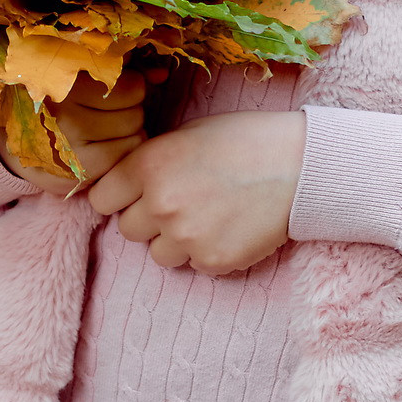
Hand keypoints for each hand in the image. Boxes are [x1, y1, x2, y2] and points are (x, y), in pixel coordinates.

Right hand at [1, 73, 146, 190]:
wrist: (16, 140)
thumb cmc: (57, 100)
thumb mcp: (82, 74)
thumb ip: (123, 69)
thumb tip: (162, 75)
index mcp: (64, 80)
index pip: (131, 86)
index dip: (131, 86)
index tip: (113, 89)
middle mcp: (65, 114)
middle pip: (135, 109)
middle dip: (130, 108)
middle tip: (108, 110)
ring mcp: (72, 146)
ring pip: (135, 133)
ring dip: (128, 129)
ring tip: (107, 127)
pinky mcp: (79, 172)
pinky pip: (127, 156)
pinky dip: (123, 150)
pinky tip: (106, 145)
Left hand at [87, 110, 304, 273]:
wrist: (301, 163)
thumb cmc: (245, 140)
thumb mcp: (187, 136)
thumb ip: (152, 164)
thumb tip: (128, 190)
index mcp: (149, 165)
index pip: (101, 200)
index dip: (119, 197)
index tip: (136, 195)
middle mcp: (161, 204)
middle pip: (128, 230)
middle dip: (150, 220)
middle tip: (183, 203)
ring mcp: (187, 236)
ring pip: (159, 255)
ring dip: (176, 242)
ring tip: (209, 217)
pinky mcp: (214, 260)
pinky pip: (195, 266)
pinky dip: (209, 252)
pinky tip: (231, 228)